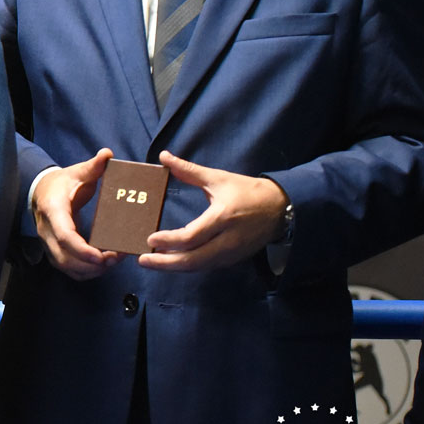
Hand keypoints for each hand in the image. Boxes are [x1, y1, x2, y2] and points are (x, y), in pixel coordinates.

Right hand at [31, 149, 119, 279]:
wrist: (41, 192)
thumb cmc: (62, 183)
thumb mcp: (76, 172)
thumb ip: (93, 167)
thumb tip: (107, 154)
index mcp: (54, 210)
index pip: (64, 235)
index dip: (82, 249)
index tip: (101, 256)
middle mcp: (47, 230)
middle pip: (64, 257)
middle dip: (90, 264)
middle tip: (114, 259)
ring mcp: (48, 242)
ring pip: (64, 266)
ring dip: (88, 270)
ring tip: (111, 262)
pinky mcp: (53, 250)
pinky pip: (66, 268)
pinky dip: (84, 272)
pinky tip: (100, 267)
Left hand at [139, 151, 287, 271]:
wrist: (281, 208)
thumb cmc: (247, 191)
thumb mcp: (218, 178)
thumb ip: (188, 170)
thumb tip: (164, 156)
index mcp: (223, 217)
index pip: (191, 237)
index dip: (169, 241)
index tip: (150, 239)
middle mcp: (228, 240)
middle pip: (193, 260)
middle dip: (165, 263)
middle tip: (142, 260)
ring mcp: (232, 253)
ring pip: (199, 266)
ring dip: (174, 267)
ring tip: (152, 262)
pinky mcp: (234, 259)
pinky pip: (207, 266)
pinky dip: (188, 266)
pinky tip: (172, 262)